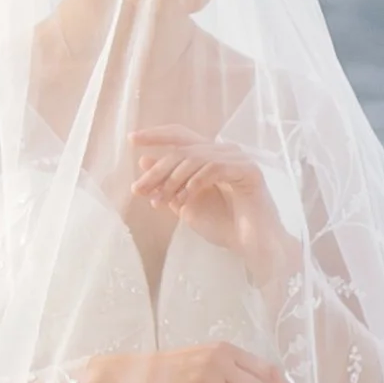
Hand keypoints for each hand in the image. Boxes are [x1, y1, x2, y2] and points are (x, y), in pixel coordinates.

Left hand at [130, 128, 293, 280]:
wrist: (252, 246)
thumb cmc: (224, 226)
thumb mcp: (185, 204)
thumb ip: (167, 183)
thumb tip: (144, 160)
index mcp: (210, 156)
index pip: (181, 135)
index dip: (156, 135)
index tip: (131, 139)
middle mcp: (225, 151)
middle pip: (182, 148)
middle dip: (157, 170)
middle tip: (139, 190)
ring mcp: (239, 158)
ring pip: (195, 157)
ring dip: (172, 180)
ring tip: (161, 201)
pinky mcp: (249, 170)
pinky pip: (215, 167)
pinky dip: (195, 182)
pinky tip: (184, 198)